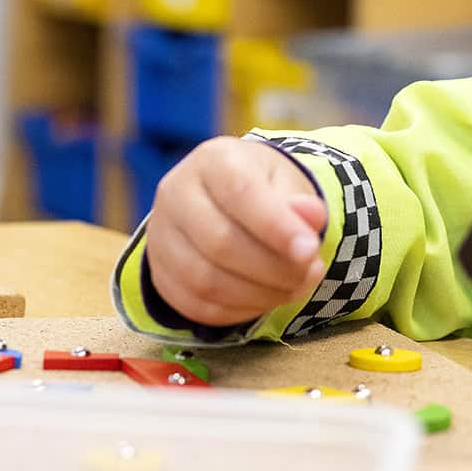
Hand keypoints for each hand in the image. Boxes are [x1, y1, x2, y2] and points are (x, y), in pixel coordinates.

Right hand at [144, 136, 328, 327]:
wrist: (223, 201)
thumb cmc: (261, 188)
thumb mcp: (287, 183)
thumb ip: (301, 202)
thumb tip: (312, 217)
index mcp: (212, 160)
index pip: (240, 193)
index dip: (276, 226)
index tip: (310, 250)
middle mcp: (176, 192)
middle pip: (220, 242)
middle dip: (273, 268)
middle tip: (310, 272)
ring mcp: (161, 235)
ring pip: (205, 281)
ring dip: (258, 294)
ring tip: (294, 287)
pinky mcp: (159, 272)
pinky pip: (196, 305)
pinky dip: (237, 310)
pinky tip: (265, 299)